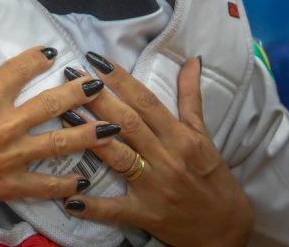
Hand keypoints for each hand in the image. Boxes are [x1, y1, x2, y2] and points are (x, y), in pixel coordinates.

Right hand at [0, 47, 118, 234]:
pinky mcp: (9, 184)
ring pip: (59, 143)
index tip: (51, 52)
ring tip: (112, 126)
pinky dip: (66, 184)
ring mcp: (12, 158)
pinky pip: (45, 185)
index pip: (20, 71)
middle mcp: (6, 126)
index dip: (37, 58)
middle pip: (51, 105)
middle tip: (98, 85)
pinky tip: (84, 181)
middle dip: (78, 93)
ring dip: (88, 134)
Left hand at [65, 55, 251, 246]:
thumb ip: (191, 97)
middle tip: (70, 77)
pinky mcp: (144, 214)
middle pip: (127, 123)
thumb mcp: (204, 136)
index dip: (122, 80)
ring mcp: (154, 187)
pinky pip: (113, 209)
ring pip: (118, 157)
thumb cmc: (212, 177)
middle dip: (98, 98)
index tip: (96, 60)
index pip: (147, 102)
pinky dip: (91, 205)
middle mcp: (166, 158)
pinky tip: (67, 197)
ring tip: (62, 116)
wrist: (226, 228)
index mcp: (181, 137)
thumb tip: (191, 60)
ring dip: (88, 137)